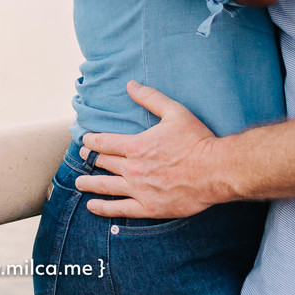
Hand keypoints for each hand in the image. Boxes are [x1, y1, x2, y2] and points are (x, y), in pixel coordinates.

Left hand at [74, 80, 228, 218]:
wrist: (215, 171)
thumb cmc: (197, 140)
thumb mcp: (175, 112)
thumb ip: (150, 98)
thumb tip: (130, 85)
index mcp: (136, 146)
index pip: (104, 142)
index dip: (91, 140)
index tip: (85, 139)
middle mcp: (133, 168)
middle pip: (103, 163)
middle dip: (90, 158)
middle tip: (82, 157)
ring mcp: (139, 190)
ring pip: (106, 186)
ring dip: (89, 183)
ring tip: (79, 182)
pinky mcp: (149, 207)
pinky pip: (120, 209)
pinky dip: (104, 208)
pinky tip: (93, 206)